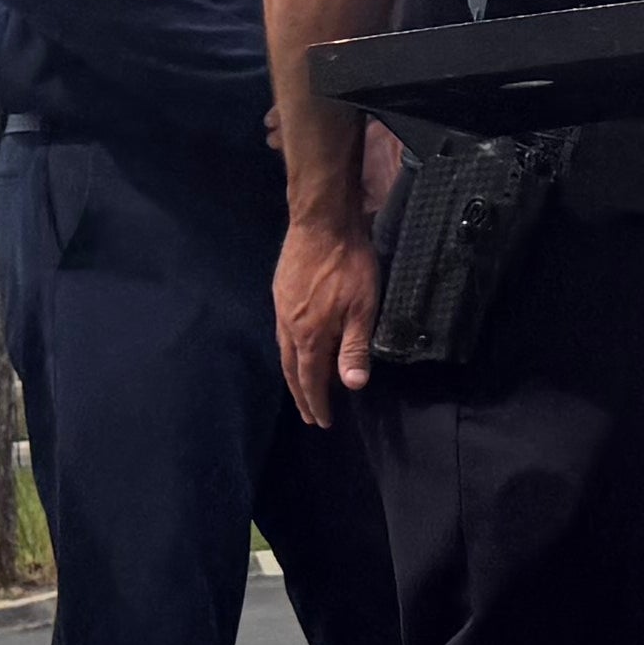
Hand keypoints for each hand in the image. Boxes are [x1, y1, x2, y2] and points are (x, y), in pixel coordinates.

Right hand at [272, 213, 380, 429]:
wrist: (322, 221)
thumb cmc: (349, 265)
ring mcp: (281, 307)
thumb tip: (351, 385)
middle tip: (310, 415)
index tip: (323, 422)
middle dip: (302, 395)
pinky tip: (299, 345)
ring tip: (304, 386)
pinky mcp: (280, 291)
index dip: (317, 402)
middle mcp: (289, 326)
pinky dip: (291, 350)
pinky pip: (283, 332)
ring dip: (295, 373)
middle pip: (292, 369)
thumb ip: (354, 347)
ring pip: (285, 350)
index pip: (310, 379)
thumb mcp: (362, 308)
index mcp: (309, 335)